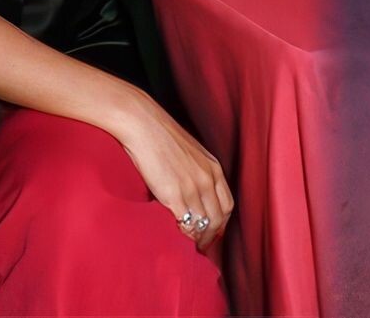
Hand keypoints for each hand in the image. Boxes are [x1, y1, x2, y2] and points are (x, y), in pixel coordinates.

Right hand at [110, 93, 234, 252]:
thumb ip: (193, 172)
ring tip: (186, 246)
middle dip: (211, 235)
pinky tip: (176, 238)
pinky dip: (184, 234)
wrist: (142, 124)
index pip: (227, 204)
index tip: (210, 232)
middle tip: (199, 246)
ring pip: (205, 224)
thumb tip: (188, 190)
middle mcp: (208, 178)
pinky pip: (187, 223)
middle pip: (219, 218)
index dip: (220, 222)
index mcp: (213, 167)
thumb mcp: (187, 153)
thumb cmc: (158, 136)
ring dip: (197, 239)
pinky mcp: (175, 194)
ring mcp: (193, 187)